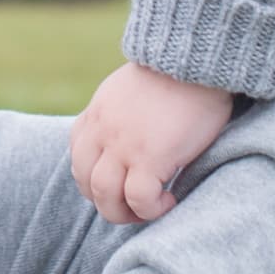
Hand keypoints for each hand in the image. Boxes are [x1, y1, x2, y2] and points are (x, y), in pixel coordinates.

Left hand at [70, 62, 232, 224]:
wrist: (196, 61)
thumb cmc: (176, 73)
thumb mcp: (131, 88)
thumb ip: (121, 112)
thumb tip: (132, 132)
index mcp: (97, 114)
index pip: (78, 157)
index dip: (95, 178)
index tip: (120, 182)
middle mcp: (103, 131)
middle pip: (85, 183)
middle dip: (106, 202)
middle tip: (134, 205)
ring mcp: (123, 146)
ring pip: (105, 197)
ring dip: (124, 213)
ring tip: (149, 208)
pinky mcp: (150, 157)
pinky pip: (140, 199)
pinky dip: (152, 209)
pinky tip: (170, 199)